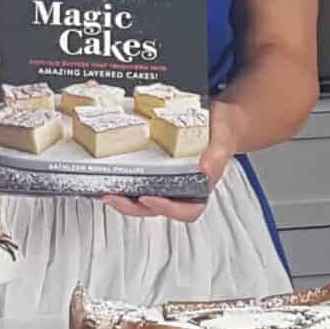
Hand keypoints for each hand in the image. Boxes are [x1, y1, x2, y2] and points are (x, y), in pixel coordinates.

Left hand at [101, 101, 241, 223]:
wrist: (217, 117)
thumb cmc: (222, 131)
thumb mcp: (223, 140)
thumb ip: (217, 156)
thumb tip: (205, 171)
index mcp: (201, 188)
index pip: (186, 211)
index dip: (166, 209)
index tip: (149, 199)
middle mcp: (182, 189)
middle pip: (157, 208)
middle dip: (133, 207)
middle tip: (114, 197)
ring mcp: (167, 181)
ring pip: (144, 200)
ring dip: (124, 198)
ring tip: (106, 190)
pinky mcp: (155, 171)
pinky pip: (140, 181)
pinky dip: (124, 182)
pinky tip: (111, 176)